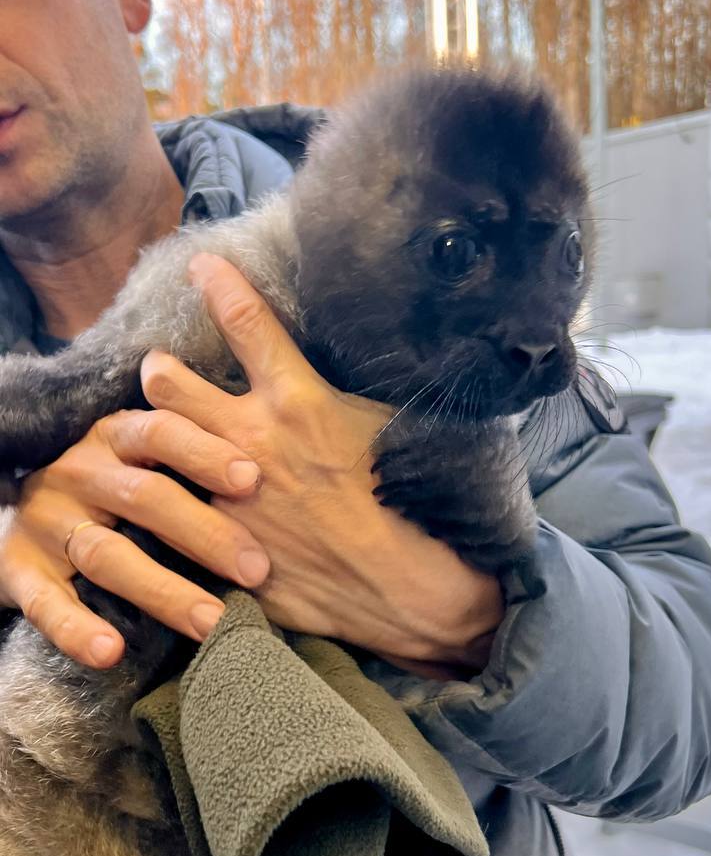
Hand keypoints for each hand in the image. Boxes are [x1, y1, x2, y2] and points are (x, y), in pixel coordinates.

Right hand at [0, 409, 270, 667]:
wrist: (24, 509)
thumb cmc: (117, 482)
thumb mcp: (148, 453)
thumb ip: (199, 448)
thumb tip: (275, 458)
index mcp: (116, 436)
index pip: (161, 431)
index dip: (205, 452)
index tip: (252, 478)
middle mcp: (80, 472)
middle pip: (144, 497)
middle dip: (205, 533)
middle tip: (257, 569)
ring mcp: (49, 524)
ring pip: (108, 556)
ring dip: (163, 591)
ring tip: (211, 621)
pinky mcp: (20, 571)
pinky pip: (46, 604)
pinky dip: (75, 630)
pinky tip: (110, 651)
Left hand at [142, 254, 504, 671]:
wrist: (408, 590)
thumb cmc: (412, 503)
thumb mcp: (386, 427)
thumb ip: (337, 396)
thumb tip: (319, 372)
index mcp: (298, 403)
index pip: (246, 323)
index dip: (218, 284)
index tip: (201, 265)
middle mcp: (251, 443)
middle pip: (170, 383)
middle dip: (159, 371)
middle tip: (160, 371)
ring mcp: (226, 498)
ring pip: (158, 446)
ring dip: (152, 432)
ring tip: (152, 431)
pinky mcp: (219, 547)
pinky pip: (168, 516)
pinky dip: (165, 504)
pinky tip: (164, 505)